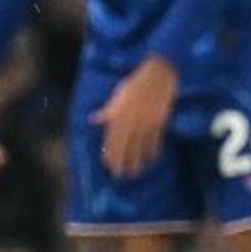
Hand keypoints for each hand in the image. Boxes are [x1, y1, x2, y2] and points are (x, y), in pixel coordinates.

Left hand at [89, 56, 179, 178]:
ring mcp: (144, 122)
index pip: (111, 139)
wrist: (155, 76)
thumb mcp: (116, 97)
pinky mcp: (158, 122)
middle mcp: (129, 121)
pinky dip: (152, 151)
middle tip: (120, 175)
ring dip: (137, 161)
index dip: (109, 153)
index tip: (108, 165)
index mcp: (117, 116)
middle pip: (124, 146)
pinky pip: (154, 140)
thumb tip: (92, 118)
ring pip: (139, 147)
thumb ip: (106, 111)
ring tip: (135, 173)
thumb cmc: (134, 85)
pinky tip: (151, 160)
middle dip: (121, 162)